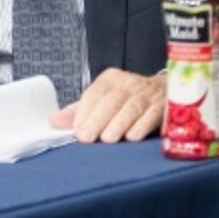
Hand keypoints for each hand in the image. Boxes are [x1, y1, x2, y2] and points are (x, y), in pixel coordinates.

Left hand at [49, 68, 165, 142]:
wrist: (165, 91)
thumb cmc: (126, 99)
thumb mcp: (102, 100)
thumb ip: (78, 111)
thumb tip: (53, 122)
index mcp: (110, 79)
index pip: (95, 93)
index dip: (85, 111)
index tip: (77, 129)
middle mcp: (129, 83)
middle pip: (112, 100)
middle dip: (98, 119)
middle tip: (88, 137)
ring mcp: (148, 93)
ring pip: (132, 107)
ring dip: (119, 123)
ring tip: (108, 138)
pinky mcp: (164, 106)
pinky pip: (153, 114)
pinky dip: (143, 125)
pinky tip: (133, 136)